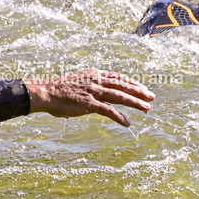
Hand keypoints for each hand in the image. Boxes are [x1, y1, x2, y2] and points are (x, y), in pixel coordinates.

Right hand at [24, 68, 154, 127]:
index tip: (141, 87)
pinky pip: (108, 111)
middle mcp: (97, 81)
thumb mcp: (78, 82)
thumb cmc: (59, 89)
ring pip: (120, 96)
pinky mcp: (89, 104)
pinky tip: (128, 123)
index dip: (131, 82)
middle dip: (139, 91)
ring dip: (135, 103)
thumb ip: (89, 85)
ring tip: (147, 109)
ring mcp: (94, 92)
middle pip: (123, 85)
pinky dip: (120, 117)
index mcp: (94, 75)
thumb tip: (95, 90)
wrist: (46, 92)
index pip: (118, 77)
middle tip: (151, 97)